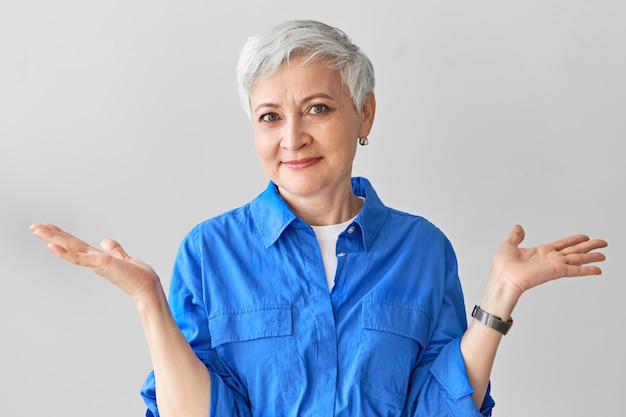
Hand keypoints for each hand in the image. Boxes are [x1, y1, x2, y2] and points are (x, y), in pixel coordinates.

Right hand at [30, 223, 160, 303]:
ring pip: (69, 248)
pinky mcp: (100, 264)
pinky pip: (78, 258)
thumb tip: (105, 241)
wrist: (146, 287)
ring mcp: (94, 262)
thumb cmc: (136, 276)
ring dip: (53, 239)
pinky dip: (64, 252)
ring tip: (37, 231)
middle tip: (33, 227)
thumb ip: (114, 250)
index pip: (75, 244)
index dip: (62, 235)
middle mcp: (92, 260)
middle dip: (51, 235)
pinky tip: (51, 246)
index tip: (48, 226)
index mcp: (96, 257)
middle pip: (68, 244)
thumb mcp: (122, 258)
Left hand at [488, 224, 606, 301]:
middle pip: (574, 250)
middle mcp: (550, 259)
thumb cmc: (502, 266)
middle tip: (603, 243)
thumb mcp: (509, 245)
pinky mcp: (556, 272)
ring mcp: (554, 265)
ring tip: (604, 255)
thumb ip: (516, 236)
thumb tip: (518, 227)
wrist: (503, 278)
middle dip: (589, 246)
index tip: (585, 236)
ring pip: (578, 258)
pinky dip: (587, 270)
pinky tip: (598, 269)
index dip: (574, 240)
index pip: (562, 244)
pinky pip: (575, 270)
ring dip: (592, 256)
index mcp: (541, 252)